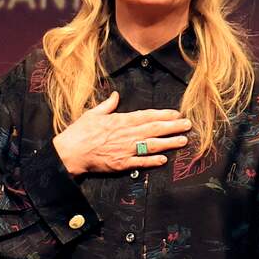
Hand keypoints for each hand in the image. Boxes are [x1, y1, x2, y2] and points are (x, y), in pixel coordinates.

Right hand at [52, 91, 190, 176]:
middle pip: (154, 129)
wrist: (70, 152)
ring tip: (183, 141)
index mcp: (121, 120)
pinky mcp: (122, 163)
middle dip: (173, 127)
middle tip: (188, 125)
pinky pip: (141, 162)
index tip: (176, 113)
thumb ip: (108, 105)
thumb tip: (115, 95)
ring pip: (152, 145)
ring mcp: (126, 150)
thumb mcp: (93, 113)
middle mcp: (127, 134)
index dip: (163, 115)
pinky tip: (164, 159)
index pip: (147, 116)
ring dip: (169, 143)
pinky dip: (153, 161)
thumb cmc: (80, 132)